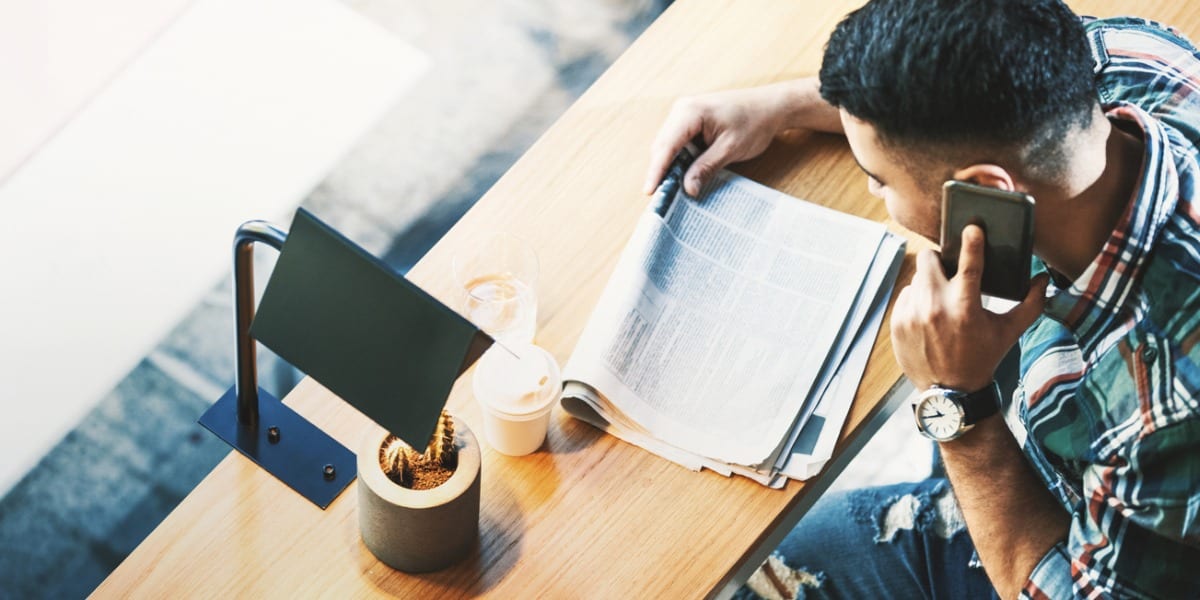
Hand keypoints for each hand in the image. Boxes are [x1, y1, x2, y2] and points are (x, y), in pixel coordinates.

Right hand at [643, 86, 788, 196]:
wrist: (771, 107)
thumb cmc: (754, 122)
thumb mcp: (730, 149)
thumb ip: (705, 168)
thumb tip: (687, 189)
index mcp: (689, 112)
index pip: (666, 146)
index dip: (656, 171)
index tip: (649, 191)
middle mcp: (682, 110)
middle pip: (662, 146)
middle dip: (661, 171)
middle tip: (661, 196)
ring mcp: (685, 114)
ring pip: (668, 146)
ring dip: (670, 166)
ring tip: (671, 188)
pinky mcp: (691, 121)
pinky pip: (678, 143)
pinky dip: (679, 159)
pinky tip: (684, 173)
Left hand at [890, 224, 1048, 391]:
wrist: (950, 393)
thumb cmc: (983, 359)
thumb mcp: (1010, 333)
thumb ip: (1030, 304)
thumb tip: (1044, 280)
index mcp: (965, 307)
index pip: (969, 264)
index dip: (972, 242)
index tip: (971, 226)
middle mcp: (935, 308)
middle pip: (929, 260)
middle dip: (939, 260)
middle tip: (947, 270)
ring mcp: (912, 315)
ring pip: (917, 279)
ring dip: (929, 284)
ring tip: (941, 301)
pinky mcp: (897, 322)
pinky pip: (905, 296)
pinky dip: (916, 301)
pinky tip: (928, 316)